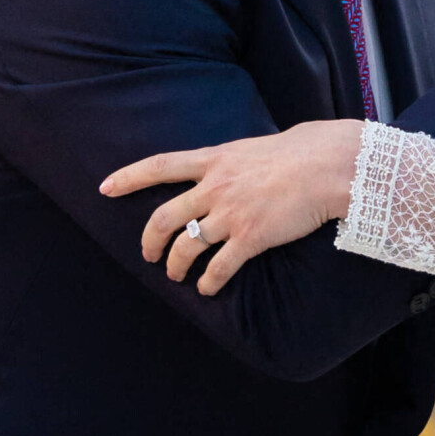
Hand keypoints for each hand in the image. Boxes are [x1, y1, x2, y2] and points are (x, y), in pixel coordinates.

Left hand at [99, 120, 362, 294]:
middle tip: (147, 254)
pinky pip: (219, 267)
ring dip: (176, 266)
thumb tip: (237, 168)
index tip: (105, 187)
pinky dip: (209, 282)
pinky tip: (207, 289)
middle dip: (149, 240)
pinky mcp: (250, 238)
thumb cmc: (304, 150)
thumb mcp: (256, 146)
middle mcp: (215, 186)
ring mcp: (230, 213)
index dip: (129, 177)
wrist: (329, 166)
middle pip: (164, 217)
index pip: (160, 166)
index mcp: (215, 159)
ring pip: (186, 247)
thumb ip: (236, 160)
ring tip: (177, 276)